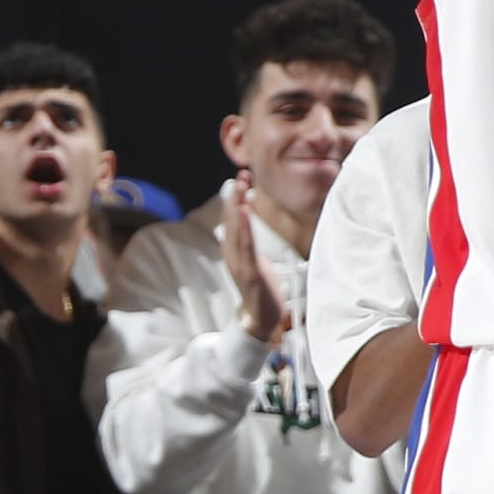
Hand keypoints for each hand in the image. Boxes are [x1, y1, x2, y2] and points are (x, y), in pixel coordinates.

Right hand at [221, 170, 285, 342]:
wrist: (261, 318)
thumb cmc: (260, 289)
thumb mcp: (253, 260)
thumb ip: (247, 242)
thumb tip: (243, 223)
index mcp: (234, 251)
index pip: (232, 220)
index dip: (235, 198)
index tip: (242, 179)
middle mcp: (233, 254)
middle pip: (232, 220)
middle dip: (236, 196)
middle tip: (242, 175)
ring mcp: (240, 263)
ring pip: (237, 229)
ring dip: (238, 206)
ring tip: (241, 187)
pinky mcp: (250, 272)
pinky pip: (246, 246)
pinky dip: (243, 227)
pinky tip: (243, 212)